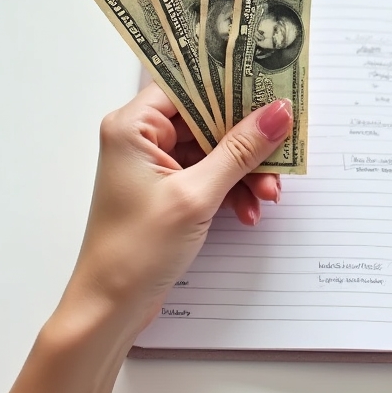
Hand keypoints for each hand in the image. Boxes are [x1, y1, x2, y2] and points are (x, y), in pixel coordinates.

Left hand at [65, 84, 292, 333]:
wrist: (110, 308)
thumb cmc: (134, 251)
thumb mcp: (197, 195)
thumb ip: (241, 150)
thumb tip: (277, 112)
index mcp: (133, 125)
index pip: (190, 84)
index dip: (232, 85)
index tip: (272, 89)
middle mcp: (142, 138)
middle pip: (208, 117)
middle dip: (247, 139)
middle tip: (282, 148)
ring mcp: (156, 165)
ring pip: (216, 148)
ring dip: (246, 170)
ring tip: (268, 194)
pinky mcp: (169, 189)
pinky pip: (211, 173)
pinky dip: (233, 189)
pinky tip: (249, 210)